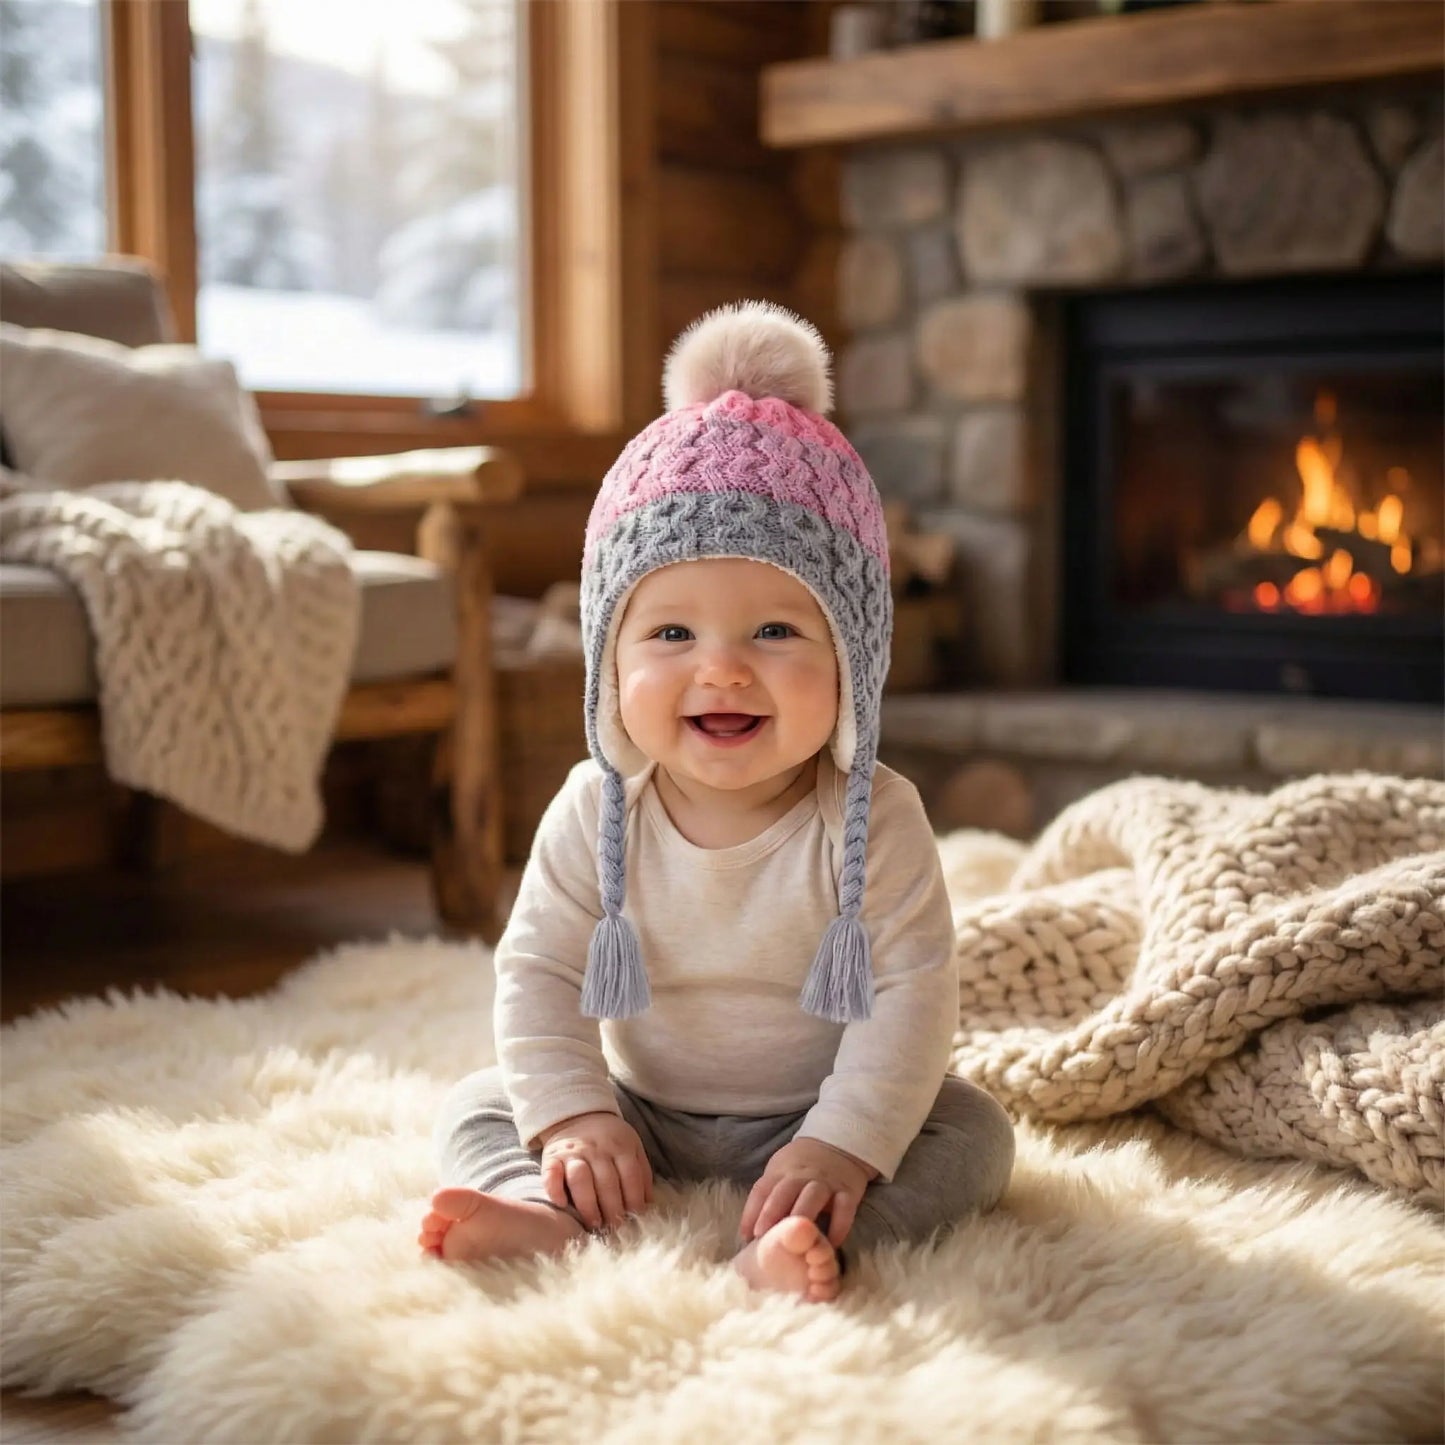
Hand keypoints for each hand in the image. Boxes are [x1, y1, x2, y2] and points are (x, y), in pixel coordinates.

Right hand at [537, 1110, 652, 1231]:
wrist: (577, 1115)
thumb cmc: (609, 1140)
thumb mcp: (632, 1147)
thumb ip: (641, 1173)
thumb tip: (648, 1205)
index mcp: (621, 1146)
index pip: (631, 1177)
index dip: (633, 1201)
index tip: (633, 1221)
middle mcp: (597, 1148)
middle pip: (607, 1182)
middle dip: (612, 1210)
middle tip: (614, 1229)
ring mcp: (573, 1152)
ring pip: (580, 1179)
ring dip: (588, 1204)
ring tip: (593, 1223)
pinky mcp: (552, 1157)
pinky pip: (551, 1174)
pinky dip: (554, 1189)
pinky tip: (562, 1204)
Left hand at [739, 1137, 875, 1249]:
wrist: (838, 1144)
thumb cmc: (801, 1167)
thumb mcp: (781, 1171)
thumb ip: (769, 1195)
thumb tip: (748, 1232)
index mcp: (781, 1170)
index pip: (763, 1188)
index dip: (752, 1211)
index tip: (746, 1235)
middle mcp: (803, 1174)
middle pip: (786, 1190)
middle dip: (772, 1212)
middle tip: (763, 1236)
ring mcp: (826, 1182)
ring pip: (813, 1196)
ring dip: (803, 1216)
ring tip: (797, 1241)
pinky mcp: (848, 1191)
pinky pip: (844, 1208)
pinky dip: (839, 1226)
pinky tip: (832, 1244)